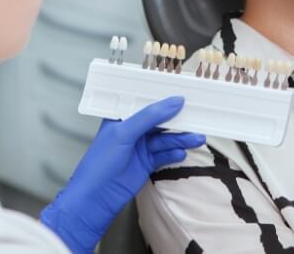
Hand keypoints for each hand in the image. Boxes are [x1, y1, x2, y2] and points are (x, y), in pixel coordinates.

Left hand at [40, 97, 205, 252]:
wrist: (95, 200)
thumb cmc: (100, 163)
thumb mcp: (124, 133)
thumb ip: (150, 116)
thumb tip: (175, 101)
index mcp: (121, 117)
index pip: (146, 102)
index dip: (164, 98)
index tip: (184, 94)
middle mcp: (132, 130)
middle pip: (160, 121)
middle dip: (179, 120)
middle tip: (198, 118)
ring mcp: (140, 148)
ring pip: (166, 139)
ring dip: (181, 139)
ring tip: (197, 139)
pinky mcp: (146, 164)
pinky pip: (165, 155)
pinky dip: (174, 154)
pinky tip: (182, 154)